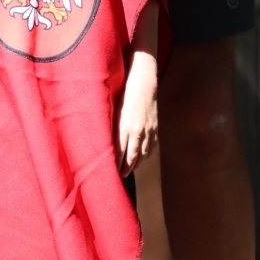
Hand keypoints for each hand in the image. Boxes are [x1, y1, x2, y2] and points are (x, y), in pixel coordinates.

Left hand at [116, 55, 157, 176]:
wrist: (144, 84)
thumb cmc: (124, 95)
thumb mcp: (114, 111)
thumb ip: (111, 127)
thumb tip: (105, 143)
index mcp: (124, 127)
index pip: (119, 152)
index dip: (116, 164)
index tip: (111, 172)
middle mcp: (138, 131)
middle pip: (132, 157)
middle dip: (126, 168)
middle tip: (121, 176)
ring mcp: (148, 131)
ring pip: (143, 154)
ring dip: (137, 164)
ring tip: (130, 169)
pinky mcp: (155, 128)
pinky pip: (151, 147)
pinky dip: (146, 155)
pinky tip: (142, 157)